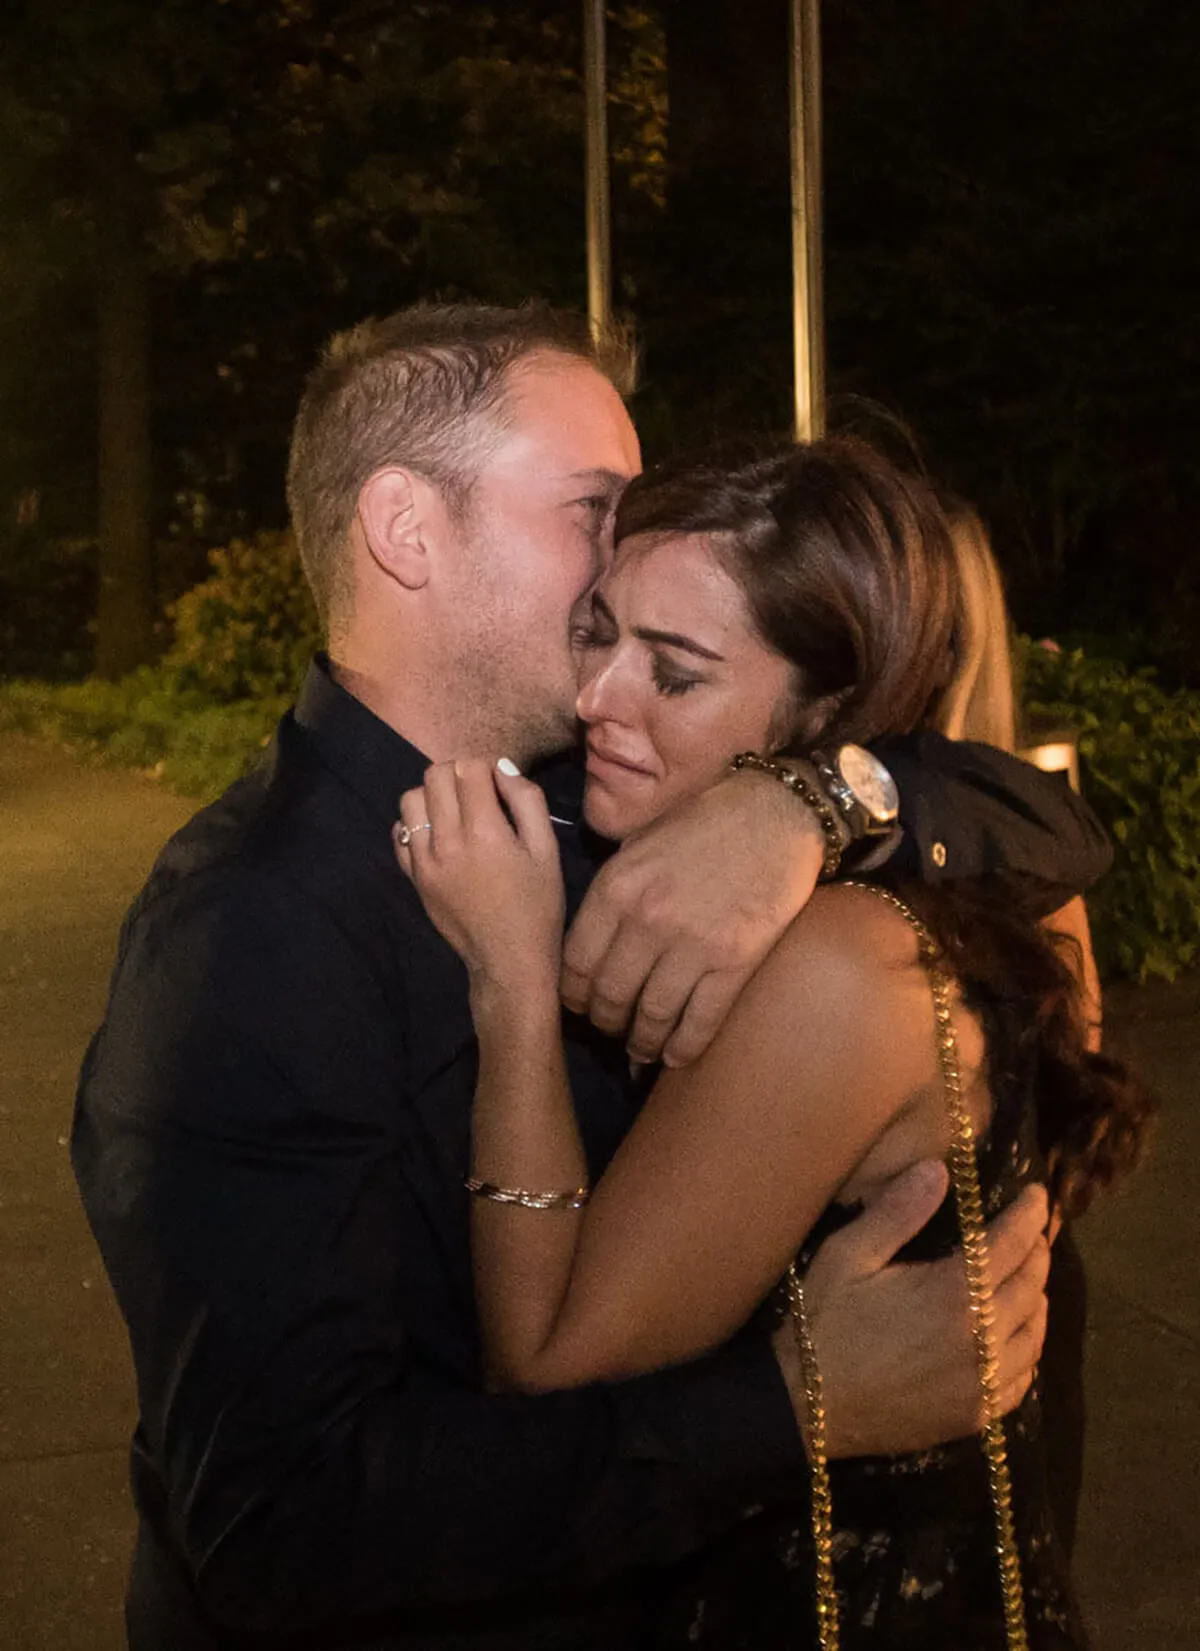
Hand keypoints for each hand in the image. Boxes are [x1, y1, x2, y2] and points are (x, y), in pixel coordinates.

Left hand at [394, 759, 564, 995]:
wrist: (508, 961)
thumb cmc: (537, 906)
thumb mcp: (548, 851)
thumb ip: (528, 802)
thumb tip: (502, 768)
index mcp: (485, 832)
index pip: (468, 767)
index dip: (485, 767)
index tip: (498, 784)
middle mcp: (448, 841)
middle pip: (434, 775)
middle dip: (457, 773)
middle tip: (477, 793)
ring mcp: (424, 861)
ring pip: (411, 799)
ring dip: (433, 796)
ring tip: (455, 812)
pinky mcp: (413, 878)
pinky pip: (399, 833)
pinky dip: (415, 824)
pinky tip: (438, 835)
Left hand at [562, 765, 825, 1065]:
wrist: (774, 811)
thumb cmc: (703, 821)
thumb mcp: (639, 842)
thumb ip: (612, 890)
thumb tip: (592, 937)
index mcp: (616, 889)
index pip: (576, 963)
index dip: (572, 995)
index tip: (578, 1006)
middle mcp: (647, 921)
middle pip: (610, 996)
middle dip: (605, 1023)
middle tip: (609, 1031)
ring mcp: (692, 945)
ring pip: (653, 1015)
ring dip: (642, 1042)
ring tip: (639, 1051)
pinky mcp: (735, 961)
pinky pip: (701, 1019)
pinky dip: (685, 1047)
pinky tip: (676, 1058)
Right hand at [772, 1162, 1049, 1457]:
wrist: (808, 1406)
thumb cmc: (824, 1322)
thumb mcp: (849, 1255)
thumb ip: (898, 1212)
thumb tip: (939, 1170)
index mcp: (954, 1291)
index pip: (1012, 1242)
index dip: (1030, 1214)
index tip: (1038, 1196)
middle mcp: (982, 1337)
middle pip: (1031, 1285)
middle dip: (1037, 1251)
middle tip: (1034, 1231)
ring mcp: (983, 1382)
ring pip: (1035, 1333)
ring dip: (1038, 1297)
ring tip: (1030, 1276)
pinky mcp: (976, 1415)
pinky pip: (1023, 1378)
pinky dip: (1029, 1348)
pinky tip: (1018, 1336)